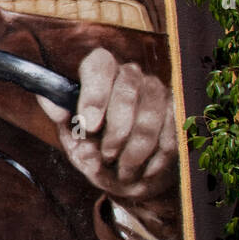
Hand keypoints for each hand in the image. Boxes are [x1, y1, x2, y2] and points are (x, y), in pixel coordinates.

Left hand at [37, 48, 177, 199]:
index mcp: (99, 73)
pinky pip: (171, 133)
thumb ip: (63, 124)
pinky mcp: (179, 111)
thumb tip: (58, 109)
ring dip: (135, 150)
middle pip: (127, 90)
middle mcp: (130, 75)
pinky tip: (145, 171)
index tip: (88, 125)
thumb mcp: (73, 141)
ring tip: (123, 170)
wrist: (130, 175)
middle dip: (115, 130)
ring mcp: (157, 90)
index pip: (99, 64)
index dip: (94, 94)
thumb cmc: (95, 151)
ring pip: (150, 116)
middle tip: (107, 155)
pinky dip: (156, 158)